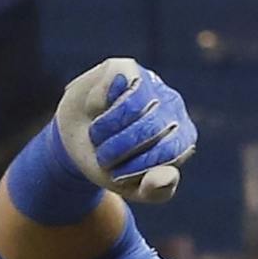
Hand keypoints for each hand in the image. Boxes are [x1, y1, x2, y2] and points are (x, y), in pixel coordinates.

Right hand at [54, 57, 196, 204]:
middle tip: (103, 157)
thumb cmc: (112, 165)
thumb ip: (155, 191)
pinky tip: (95, 107)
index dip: (137, 166)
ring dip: (105, 128)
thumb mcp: (132, 187)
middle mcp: (172, 106)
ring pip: (131, 106)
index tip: (117, 175)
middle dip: (118, 149)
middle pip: (150, 129)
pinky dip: (95, 104)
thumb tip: (170, 176)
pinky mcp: (126, 67)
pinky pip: (111, 87)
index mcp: (182, 138)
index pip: (169, 152)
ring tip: (97, 135)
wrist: (75, 142)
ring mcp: (151, 83)